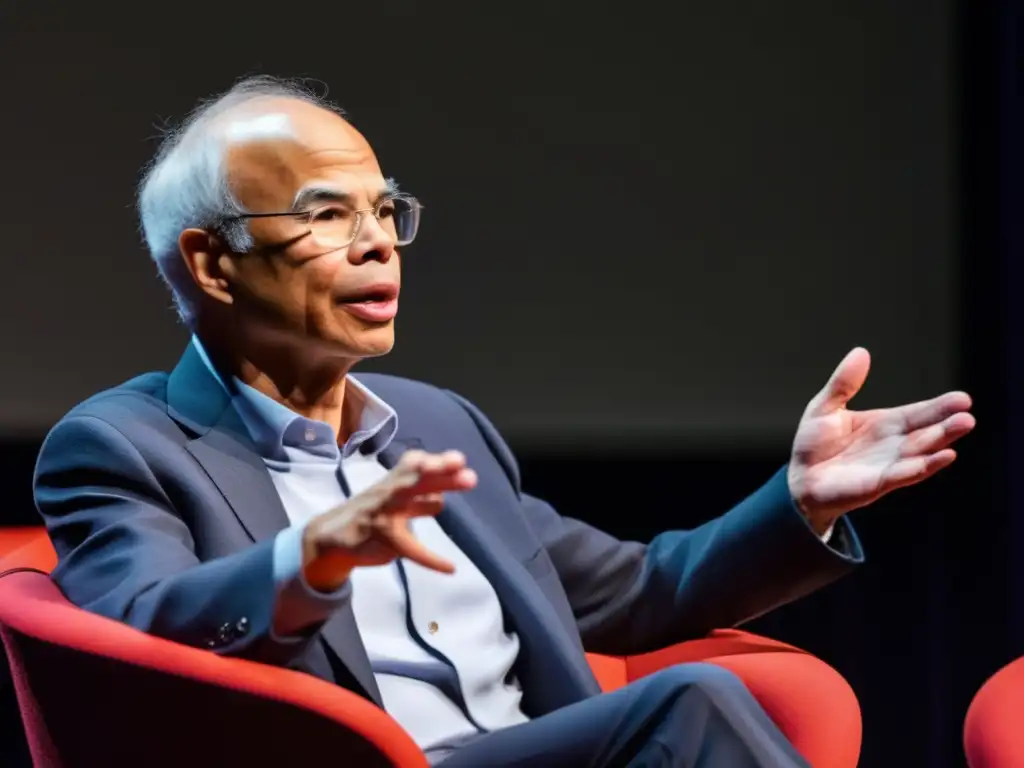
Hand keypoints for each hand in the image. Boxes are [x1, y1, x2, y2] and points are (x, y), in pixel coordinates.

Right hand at [302, 449, 476, 590]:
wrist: (332, 537)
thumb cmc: (371, 512)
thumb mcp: (393, 497)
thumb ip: (419, 495)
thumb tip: (443, 494)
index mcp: (394, 481)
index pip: (414, 464)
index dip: (436, 460)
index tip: (460, 459)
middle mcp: (389, 493)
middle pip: (414, 478)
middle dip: (439, 475)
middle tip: (469, 476)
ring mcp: (384, 515)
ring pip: (405, 504)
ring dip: (427, 503)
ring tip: (443, 503)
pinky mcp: (383, 540)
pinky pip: (409, 548)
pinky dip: (431, 560)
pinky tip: (449, 567)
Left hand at [787, 348, 974, 533]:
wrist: (798, 478)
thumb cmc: (814, 444)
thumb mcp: (825, 407)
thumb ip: (843, 383)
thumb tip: (861, 351)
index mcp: (884, 424)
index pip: (917, 414)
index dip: (938, 407)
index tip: (962, 399)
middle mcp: (892, 445)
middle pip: (925, 432)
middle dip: (947, 425)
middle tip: (967, 415)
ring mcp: (888, 465)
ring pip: (920, 453)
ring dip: (940, 443)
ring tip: (961, 428)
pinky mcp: (877, 484)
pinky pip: (902, 474)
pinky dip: (922, 466)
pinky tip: (942, 457)